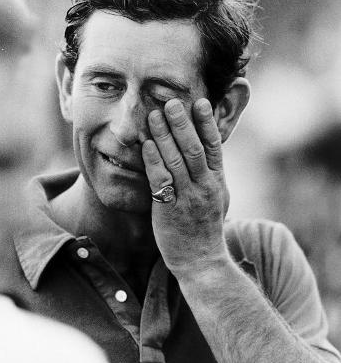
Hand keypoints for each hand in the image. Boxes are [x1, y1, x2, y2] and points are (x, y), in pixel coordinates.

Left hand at [142, 98, 229, 273]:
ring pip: (177, 161)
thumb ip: (211, 173)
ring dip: (165, 136)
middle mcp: (205, 186)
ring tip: (155, 114)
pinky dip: (153, 161)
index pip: (214, 147)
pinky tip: (145, 145)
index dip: (207, 123)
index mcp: (217, 181)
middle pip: (194, 148)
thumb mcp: (217, 197)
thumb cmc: (205, 226)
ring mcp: (188, 198)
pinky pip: (161, 181)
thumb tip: (206, 148)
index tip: (200, 102)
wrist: (202, 261)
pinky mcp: (169, 209)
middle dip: (183, 123)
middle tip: (172, 101)